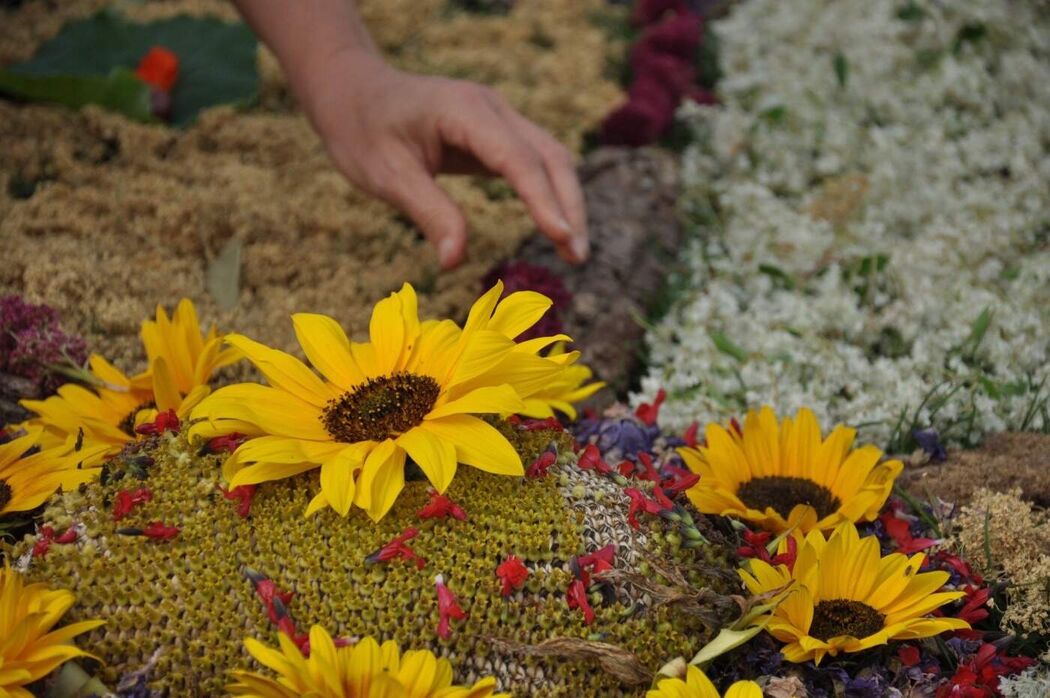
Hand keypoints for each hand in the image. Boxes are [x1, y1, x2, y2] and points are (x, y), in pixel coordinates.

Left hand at [298, 49, 588, 268]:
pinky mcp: (496, 134)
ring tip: (574, 252)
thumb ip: (428, 214)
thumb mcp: (387, 176)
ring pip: (550, 158)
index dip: (543, 201)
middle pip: (550, 155)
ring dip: (567, 202)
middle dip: (569, 205)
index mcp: (465, 111)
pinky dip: (550, 195)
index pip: (518, 159)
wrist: (354, 92)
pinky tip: (555, 227)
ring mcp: (498, 118)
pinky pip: (534, 162)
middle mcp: (492, 108)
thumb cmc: (363, 131)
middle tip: (578, 256)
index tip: (563, 239)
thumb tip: (455, 263)